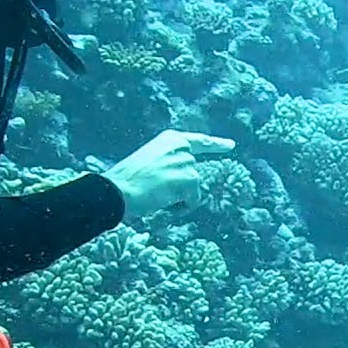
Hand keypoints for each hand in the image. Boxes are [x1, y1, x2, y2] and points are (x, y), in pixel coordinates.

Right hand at [104, 130, 235, 217]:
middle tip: (162, 194)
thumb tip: (189, 179)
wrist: (117, 190)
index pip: (200, 141)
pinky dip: (181, 208)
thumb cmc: (127, 180)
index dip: (216, 144)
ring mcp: (187, 162)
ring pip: (194, 190)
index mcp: (171, 139)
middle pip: (195, 175)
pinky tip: (162, 203)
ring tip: (155, 196)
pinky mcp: (190, 178)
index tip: (231, 145)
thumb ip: (170, 162)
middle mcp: (182, 147)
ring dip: (178, 199)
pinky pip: (193, 201)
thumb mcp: (151, 160)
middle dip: (186, 189)